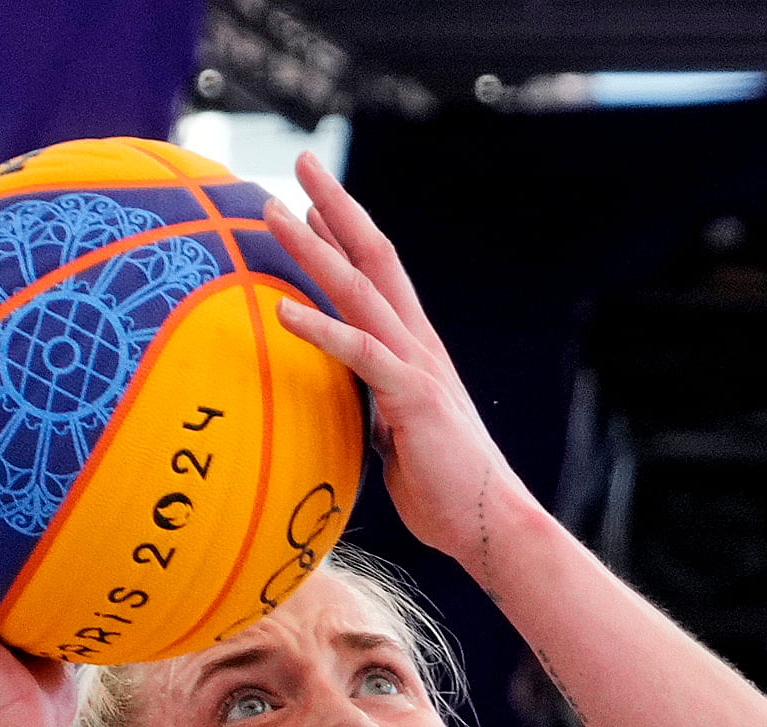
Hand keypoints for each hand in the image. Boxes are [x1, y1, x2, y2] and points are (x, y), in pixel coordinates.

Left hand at [263, 152, 530, 572]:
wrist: (492, 525)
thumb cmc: (443, 492)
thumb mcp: (396, 437)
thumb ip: (374, 406)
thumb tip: (349, 402)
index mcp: (414, 352)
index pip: (376, 277)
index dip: (342, 235)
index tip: (307, 200)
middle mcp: (418, 346)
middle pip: (374, 259)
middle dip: (335, 207)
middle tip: (301, 161)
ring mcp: (418, 368)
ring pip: (361, 291)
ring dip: (316, 248)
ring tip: (273, 211)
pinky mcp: (414, 398)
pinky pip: (362, 354)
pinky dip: (322, 328)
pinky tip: (283, 310)